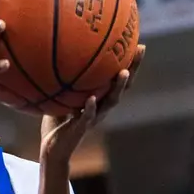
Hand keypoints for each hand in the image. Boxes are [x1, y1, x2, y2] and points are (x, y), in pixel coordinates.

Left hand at [39, 44, 144, 167]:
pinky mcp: (82, 128)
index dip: (129, 62)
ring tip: (124, 72)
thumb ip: (62, 81)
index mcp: (100, 99)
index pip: (117, 78)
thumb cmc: (57, 123)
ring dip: (118, 86)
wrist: (53, 149)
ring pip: (111, 101)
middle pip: (123, 86)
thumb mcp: (60, 97)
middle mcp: (102, 107)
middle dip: (133, 67)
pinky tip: (92, 99)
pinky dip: (91, 107)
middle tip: (140, 50)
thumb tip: (56, 56)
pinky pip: (88, 117)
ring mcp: (94, 118)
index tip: (138, 44)